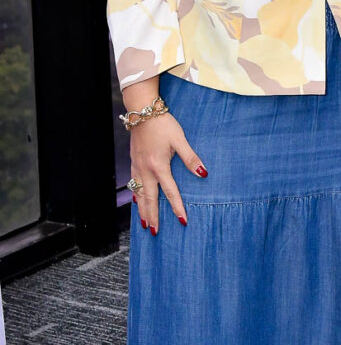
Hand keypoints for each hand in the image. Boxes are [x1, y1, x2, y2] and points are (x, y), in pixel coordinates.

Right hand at [130, 113, 206, 233]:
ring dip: (142, 210)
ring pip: (139, 194)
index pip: (170, 192)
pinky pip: (133, 184)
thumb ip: (190, 158)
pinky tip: (137, 200)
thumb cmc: (163, 124)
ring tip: (144, 223)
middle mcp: (146, 170)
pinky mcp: (134, 161)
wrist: (141, 112)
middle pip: (150, 199)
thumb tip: (203, 174)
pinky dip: (136, 196)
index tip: (182, 221)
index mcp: (159, 166)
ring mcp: (138, 167)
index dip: (177, 207)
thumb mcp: (180, 139)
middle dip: (153, 216)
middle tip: (155, 232)